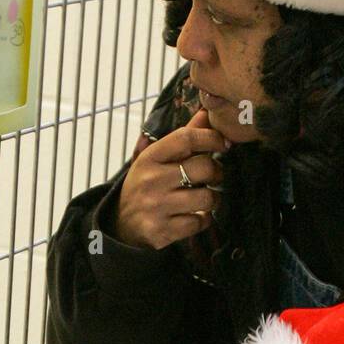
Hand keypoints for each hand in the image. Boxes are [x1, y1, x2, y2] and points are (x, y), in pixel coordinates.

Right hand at [113, 108, 230, 249]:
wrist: (121, 224)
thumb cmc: (146, 185)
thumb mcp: (156, 159)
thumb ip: (183, 138)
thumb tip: (206, 112)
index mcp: (150, 157)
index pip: (186, 138)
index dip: (211, 137)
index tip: (223, 143)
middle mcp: (152, 180)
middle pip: (203, 168)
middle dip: (217, 172)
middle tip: (214, 176)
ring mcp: (156, 207)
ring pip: (206, 198)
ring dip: (213, 199)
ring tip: (206, 198)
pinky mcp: (162, 231)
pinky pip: (199, 222)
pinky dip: (203, 220)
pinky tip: (195, 216)